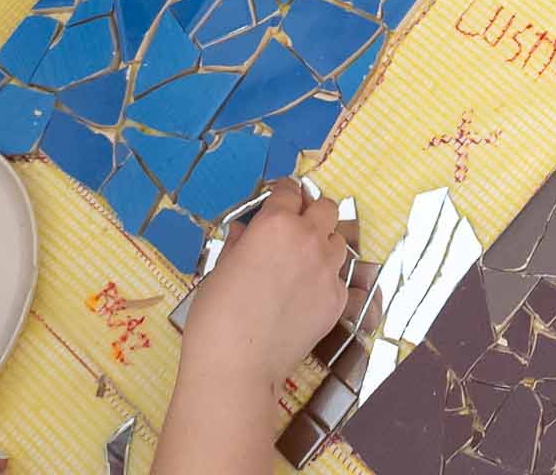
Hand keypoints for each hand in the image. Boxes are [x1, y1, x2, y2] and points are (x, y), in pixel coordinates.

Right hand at [173, 186, 357, 415]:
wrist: (238, 365)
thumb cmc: (216, 316)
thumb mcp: (219, 269)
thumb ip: (238, 244)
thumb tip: (243, 232)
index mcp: (275, 224)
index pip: (290, 191)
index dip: (284, 194)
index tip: (280, 200)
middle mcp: (308, 239)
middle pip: (327, 208)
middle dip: (312, 212)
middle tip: (296, 227)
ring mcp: (328, 270)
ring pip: (338, 241)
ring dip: (323, 244)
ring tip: (302, 262)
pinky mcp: (338, 300)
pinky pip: (339, 278)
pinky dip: (326, 280)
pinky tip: (305, 296)